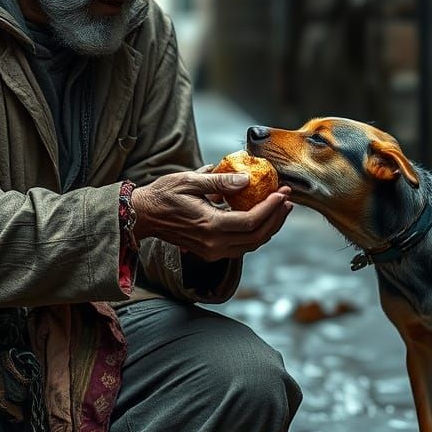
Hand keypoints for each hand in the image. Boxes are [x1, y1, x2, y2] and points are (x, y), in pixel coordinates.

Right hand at [130, 170, 292, 261]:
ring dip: (269, 227)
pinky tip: (262, 218)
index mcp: (210, 226)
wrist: (143, 216)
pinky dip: (256, 233)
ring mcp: (212, 251)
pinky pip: (241, 246)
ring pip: (251, 245)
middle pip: (257, 237)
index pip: (251, 221)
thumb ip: (220, 182)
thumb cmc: (164, 194)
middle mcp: (214, 244)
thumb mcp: (190, 180)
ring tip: (280, 208)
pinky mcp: (210, 252)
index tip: (283, 192)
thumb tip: (247, 179)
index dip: (271, 208)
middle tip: (288, 199)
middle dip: (276, 218)